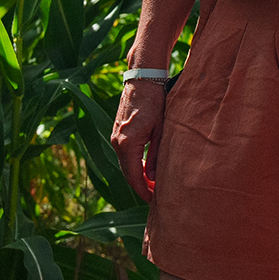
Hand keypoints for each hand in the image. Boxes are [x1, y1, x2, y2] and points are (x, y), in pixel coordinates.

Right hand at [110, 78, 167, 202]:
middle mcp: (117, 142)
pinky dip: (135, 164)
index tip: (154, 201)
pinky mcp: (118, 131)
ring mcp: (116, 136)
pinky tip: (147, 168)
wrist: (143, 78)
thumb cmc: (156, 101)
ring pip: (126, 164)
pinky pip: (125, 154)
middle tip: (156, 197)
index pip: (134, 176)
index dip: (144, 190)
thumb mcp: (162, 129)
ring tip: (154, 185)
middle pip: (128, 173)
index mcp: (127, 144)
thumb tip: (156, 177)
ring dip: (138, 175)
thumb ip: (157, 155)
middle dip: (141, 186)